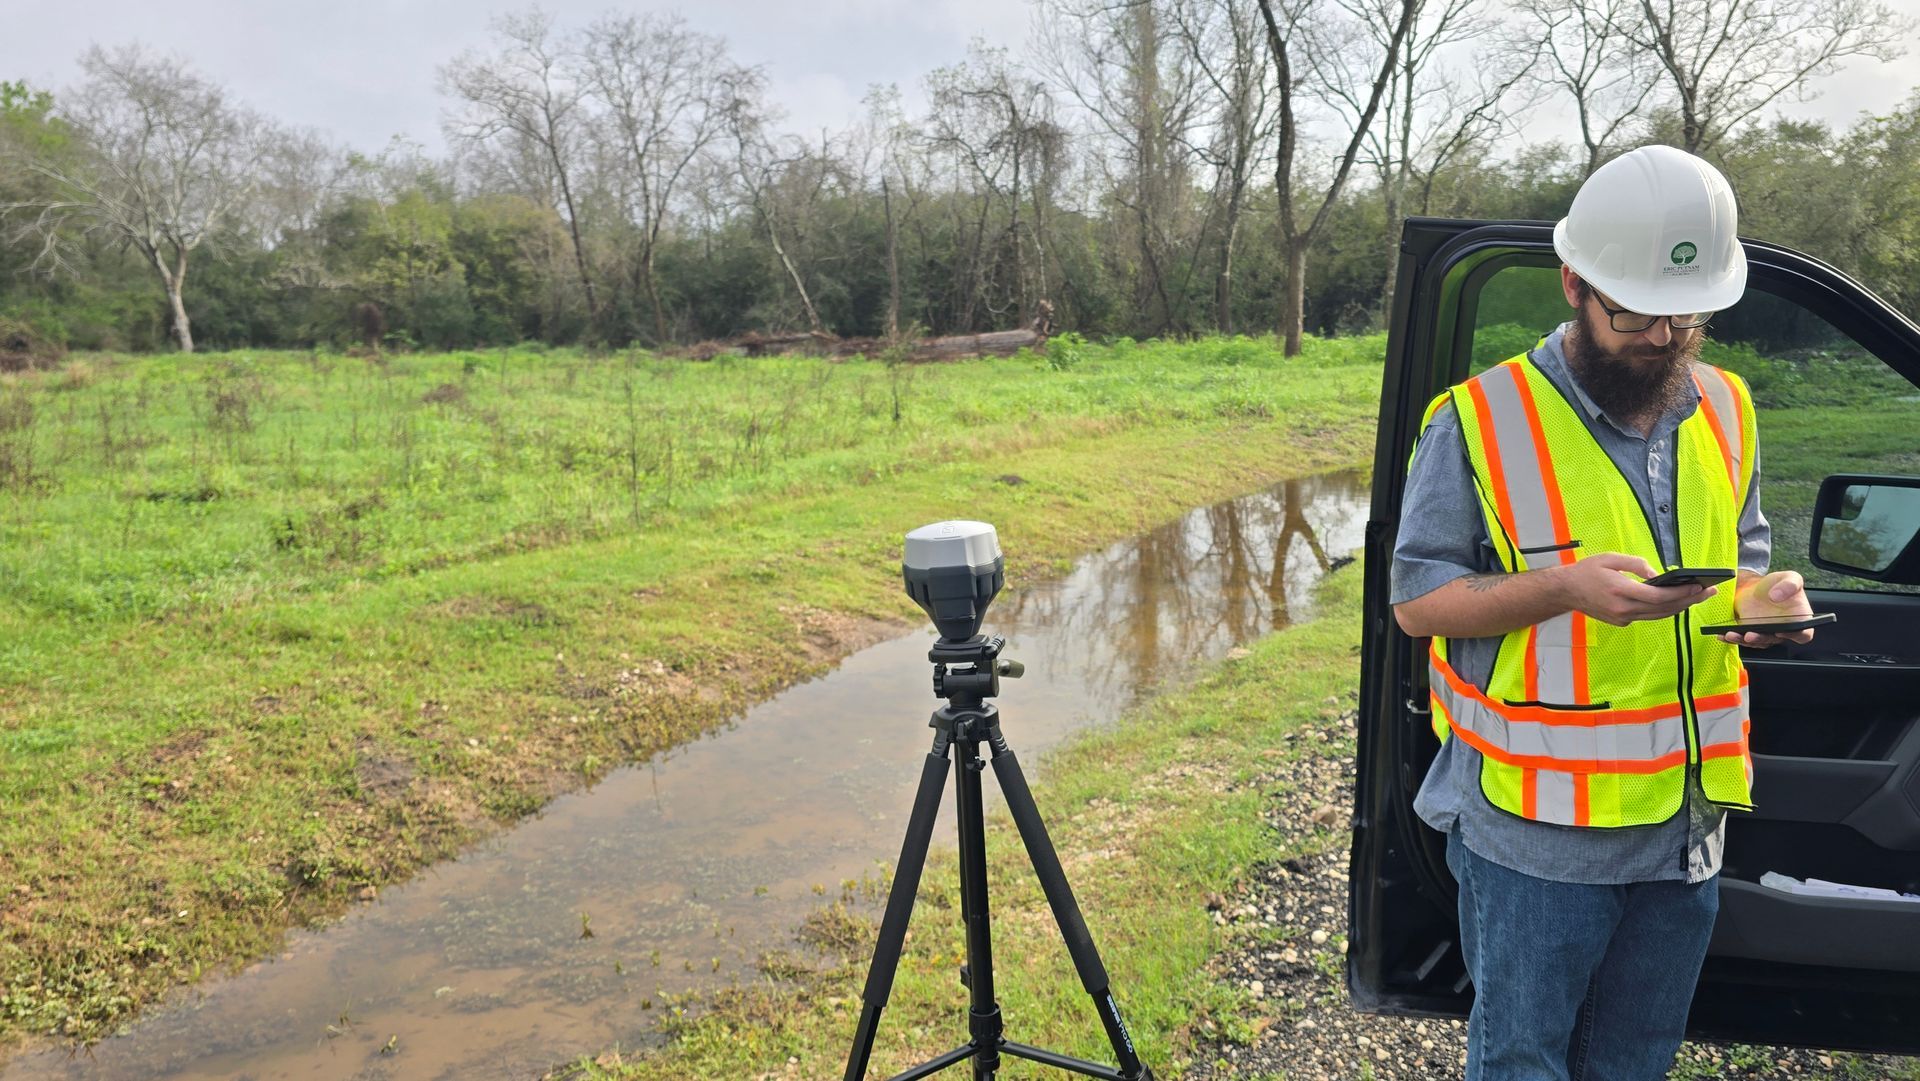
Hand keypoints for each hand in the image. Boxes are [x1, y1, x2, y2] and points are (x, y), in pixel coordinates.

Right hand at [1558, 552, 1716, 626]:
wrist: (1566, 591)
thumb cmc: (1586, 571)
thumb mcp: (1610, 558)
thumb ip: (1636, 564)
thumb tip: (1656, 574)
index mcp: (1621, 591)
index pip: (1660, 596)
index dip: (1682, 593)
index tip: (1699, 586)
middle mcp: (1624, 609)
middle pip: (1665, 608)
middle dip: (1690, 600)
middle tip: (1709, 591)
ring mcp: (1623, 618)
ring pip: (1659, 615)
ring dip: (1681, 607)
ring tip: (1698, 597)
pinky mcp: (1622, 621)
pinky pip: (1649, 616)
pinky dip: (1665, 609)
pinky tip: (1676, 601)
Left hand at [1722, 570, 1815, 647]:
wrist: (1757, 584)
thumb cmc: (1778, 583)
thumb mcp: (1790, 577)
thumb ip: (1790, 584)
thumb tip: (1777, 596)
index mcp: (1798, 620)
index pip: (1803, 634)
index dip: (1794, 635)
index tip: (1781, 631)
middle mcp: (1782, 629)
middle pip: (1773, 640)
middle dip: (1760, 639)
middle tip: (1750, 635)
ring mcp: (1764, 632)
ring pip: (1755, 642)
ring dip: (1742, 640)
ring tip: (1731, 634)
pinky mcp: (1749, 631)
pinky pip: (1741, 637)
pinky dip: (1731, 637)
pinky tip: (1722, 634)